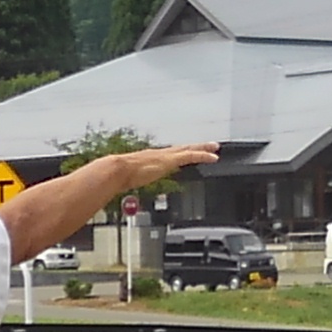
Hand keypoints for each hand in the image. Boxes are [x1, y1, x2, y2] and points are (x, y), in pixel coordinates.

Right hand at [104, 143, 222, 188]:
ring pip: (189, 149)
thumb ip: (131, 180)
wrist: (116, 170)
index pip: (171, 154)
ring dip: (203, 148)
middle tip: (210, 145)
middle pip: (183, 148)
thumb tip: (124, 186)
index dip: (182, 152)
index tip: (189, 152)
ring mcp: (166, 156)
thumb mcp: (128, 178)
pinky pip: (191, 156)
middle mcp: (161, 154)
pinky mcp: (170, 160)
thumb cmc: (118, 175)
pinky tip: (213, 158)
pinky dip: (203, 156)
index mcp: (152, 158)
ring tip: (215, 148)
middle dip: (196, 147)